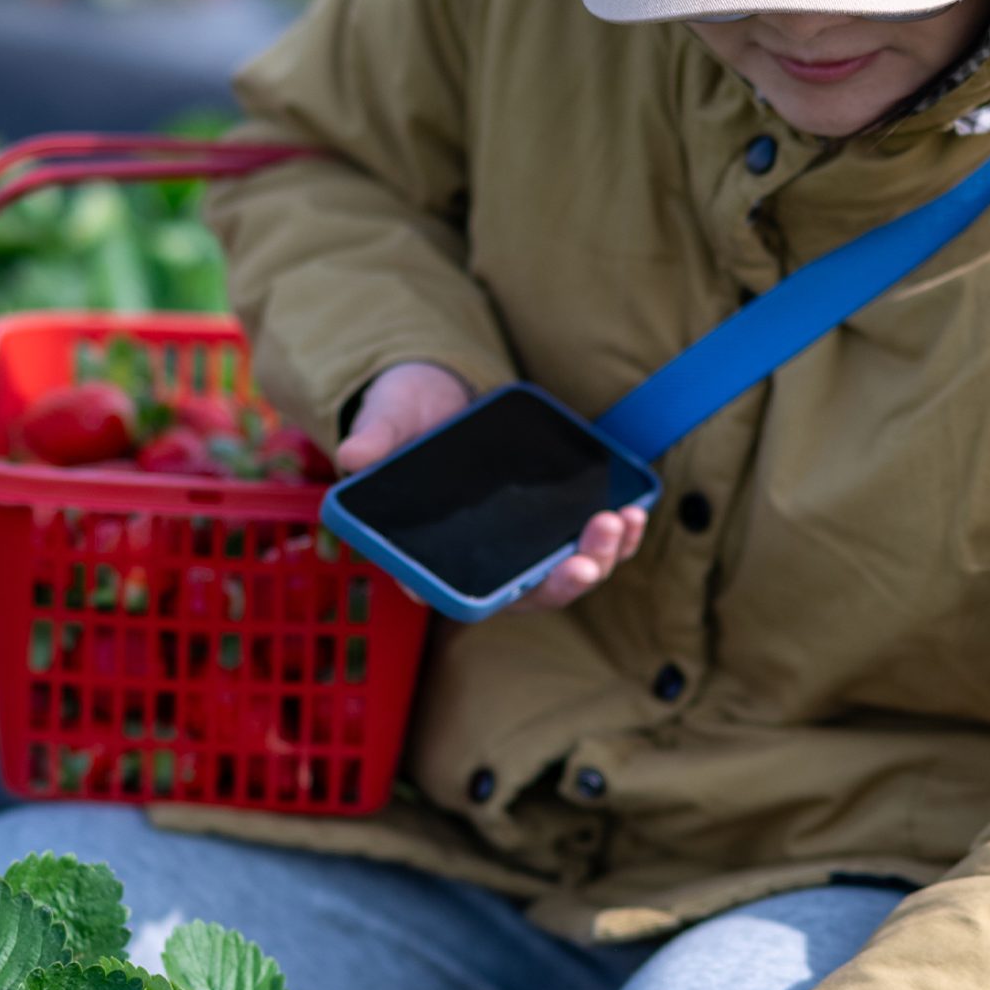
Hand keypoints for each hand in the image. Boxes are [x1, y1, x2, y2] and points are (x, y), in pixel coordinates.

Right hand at [336, 361, 648, 615]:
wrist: (442, 391)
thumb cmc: (408, 414)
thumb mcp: (389, 417)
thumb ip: (378, 438)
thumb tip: (354, 454)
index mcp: (432, 553)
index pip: (461, 592)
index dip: (495, 598)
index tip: (523, 587)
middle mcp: (482, 560)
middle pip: (526, 593)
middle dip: (561, 582)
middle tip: (585, 560)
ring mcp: (523, 546)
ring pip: (564, 573)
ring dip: (598, 558)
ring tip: (618, 523)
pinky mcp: (554, 524)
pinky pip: (589, 544)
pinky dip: (617, 536)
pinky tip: (634, 512)